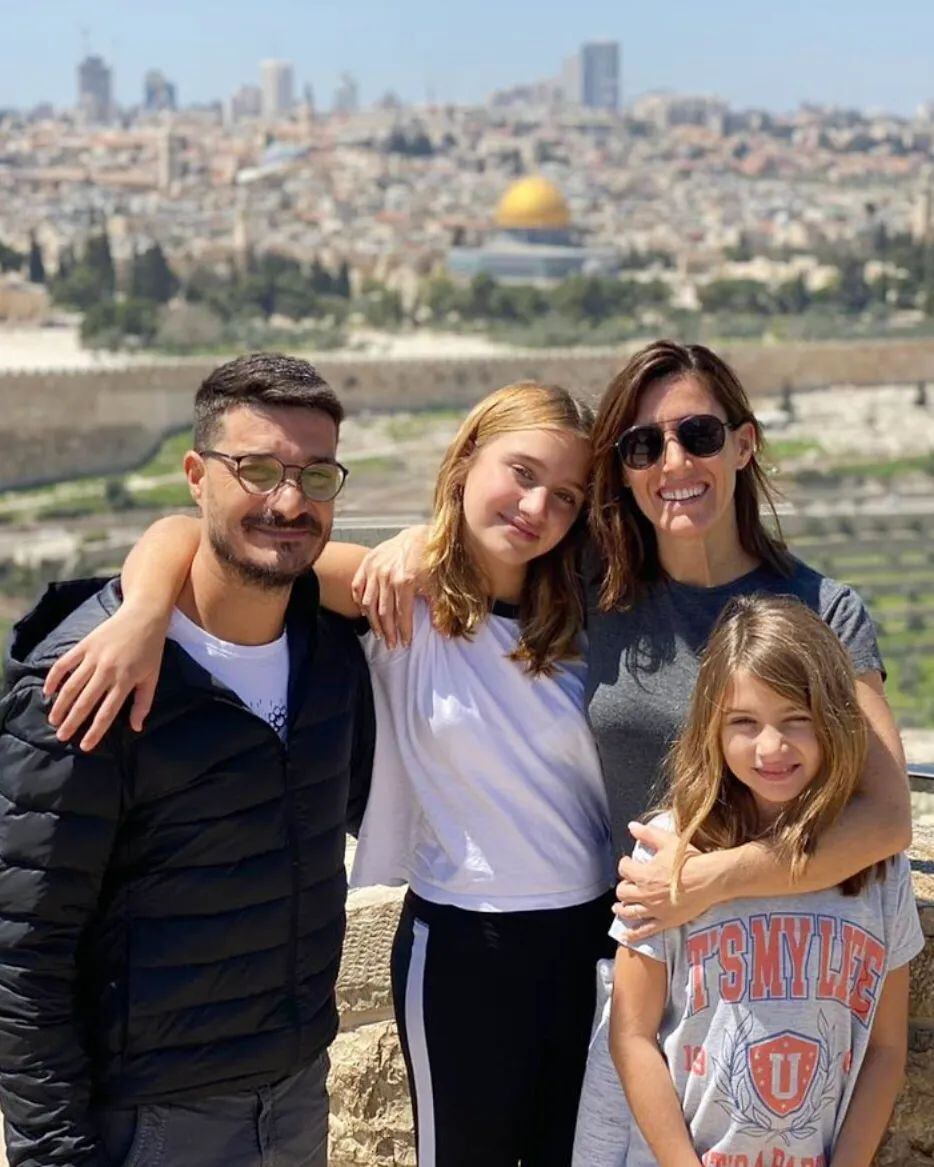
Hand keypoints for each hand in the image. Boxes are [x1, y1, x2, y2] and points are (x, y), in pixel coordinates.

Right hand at [43, 602, 167, 750]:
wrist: (144, 615)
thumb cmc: (151, 649)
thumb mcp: (152, 677)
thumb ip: (143, 703)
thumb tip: (136, 728)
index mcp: (126, 680)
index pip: (107, 712)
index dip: (95, 731)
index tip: (85, 746)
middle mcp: (107, 670)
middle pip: (85, 702)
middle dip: (72, 722)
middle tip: (61, 737)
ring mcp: (94, 657)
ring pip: (71, 686)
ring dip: (60, 705)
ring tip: (53, 720)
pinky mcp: (84, 645)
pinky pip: (64, 664)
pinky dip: (53, 678)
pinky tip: (48, 692)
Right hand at [350, 525, 428, 648]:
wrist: (418, 535)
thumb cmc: (429, 560)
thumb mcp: (437, 584)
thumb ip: (438, 609)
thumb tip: (444, 634)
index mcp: (404, 581)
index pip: (401, 614)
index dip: (403, 632)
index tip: (405, 644)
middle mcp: (386, 576)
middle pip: (383, 612)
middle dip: (388, 632)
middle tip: (391, 645)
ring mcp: (374, 569)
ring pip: (368, 603)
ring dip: (373, 622)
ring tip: (379, 634)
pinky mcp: (367, 563)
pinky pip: (358, 587)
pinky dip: (360, 602)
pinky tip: (366, 614)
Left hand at [614, 822, 713, 938]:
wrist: (709, 879)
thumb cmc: (689, 859)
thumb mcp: (667, 841)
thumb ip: (647, 834)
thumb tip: (631, 826)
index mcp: (643, 874)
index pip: (624, 869)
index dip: (625, 864)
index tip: (629, 862)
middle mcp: (645, 894)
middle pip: (623, 892)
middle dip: (623, 887)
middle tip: (627, 884)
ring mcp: (654, 910)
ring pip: (630, 912)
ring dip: (622, 909)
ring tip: (619, 907)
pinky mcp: (665, 921)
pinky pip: (645, 930)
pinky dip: (633, 934)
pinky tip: (627, 936)